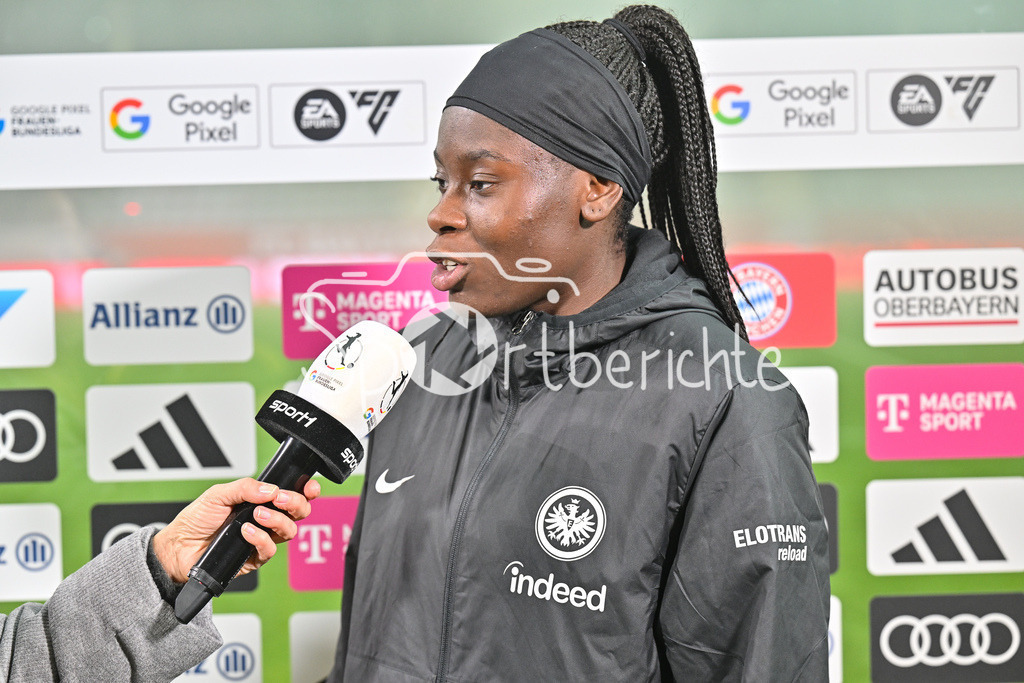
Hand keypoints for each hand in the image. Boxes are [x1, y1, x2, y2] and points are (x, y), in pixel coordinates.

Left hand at [152, 477, 321, 582]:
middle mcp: (266, 519)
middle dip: (296, 503)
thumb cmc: (197, 519)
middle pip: (299, 513)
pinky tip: (246, 531)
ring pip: (289, 531)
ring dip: (277, 520)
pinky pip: (270, 549)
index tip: (309, 486)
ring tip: (257, 515)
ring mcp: (262, 539)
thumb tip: (272, 489)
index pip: (292, 494)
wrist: (178, 547)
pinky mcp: (255, 558)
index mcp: (261, 501)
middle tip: (281, 499)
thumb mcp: (218, 494)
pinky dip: (260, 538)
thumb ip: (245, 488)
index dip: (306, 491)